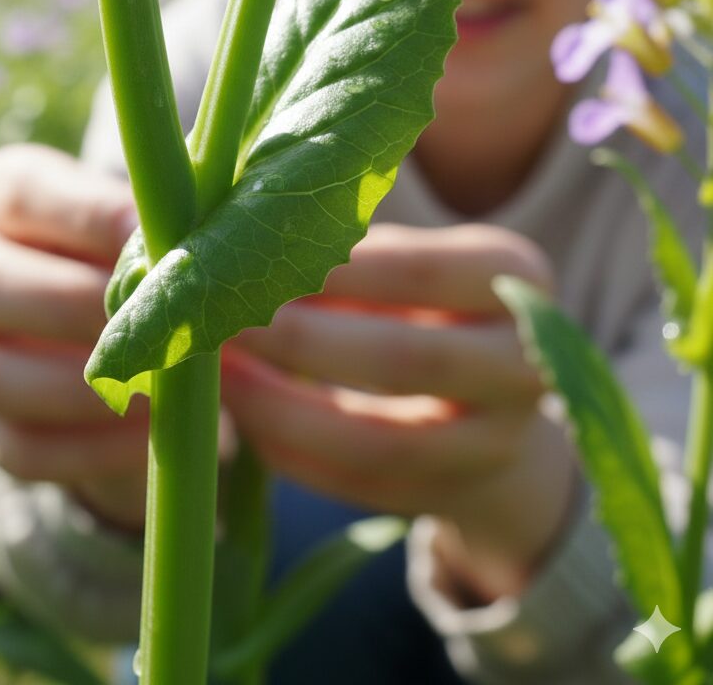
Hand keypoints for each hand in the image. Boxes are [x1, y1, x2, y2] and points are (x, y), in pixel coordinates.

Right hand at [0, 144, 149, 530]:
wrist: (120, 329)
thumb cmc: (143, 250)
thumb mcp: (152, 224)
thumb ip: (178, 231)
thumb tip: (231, 260)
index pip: (18, 192)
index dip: (87, 215)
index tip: (155, 237)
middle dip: (80, 305)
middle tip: (161, 321)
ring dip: (79, 386)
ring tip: (163, 390)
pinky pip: (19, 446)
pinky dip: (91, 447)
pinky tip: (153, 435)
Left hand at [221, 222, 577, 602]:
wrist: (488, 394)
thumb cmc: (418, 300)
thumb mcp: (403, 259)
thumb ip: (342, 249)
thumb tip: (237, 243)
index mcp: (512, 276)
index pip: (419, 272)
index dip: (332, 274)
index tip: (253, 264)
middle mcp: (524, 364)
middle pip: (406, 360)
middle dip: (300, 343)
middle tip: (222, 322)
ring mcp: (497, 443)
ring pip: (382, 444)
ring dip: (283, 409)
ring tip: (217, 377)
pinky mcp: (452, 496)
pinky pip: (361, 486)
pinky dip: (292, 453)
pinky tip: (243, 417)